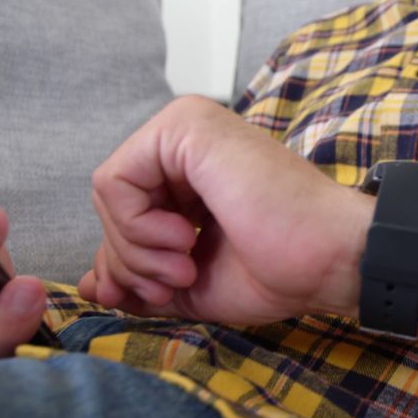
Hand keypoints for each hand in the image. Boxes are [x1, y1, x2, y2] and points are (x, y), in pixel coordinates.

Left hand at [78, 95, 371, 324]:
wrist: (327, 259)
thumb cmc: (277, 269)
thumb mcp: (190, 283)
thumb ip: (139, 278)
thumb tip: (90, 286)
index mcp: (189, 172)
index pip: (121, 214)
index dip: (128, 263)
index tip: (165, 290)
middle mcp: (184, 141)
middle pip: (111, 204)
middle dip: (131, 261)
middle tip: (178, 278)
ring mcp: (185, 127)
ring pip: (109, 193)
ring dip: (136, 248)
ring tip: (187, 263)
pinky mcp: (185, 127)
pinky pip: (115, 181)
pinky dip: (136, 225)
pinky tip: (185, 238)